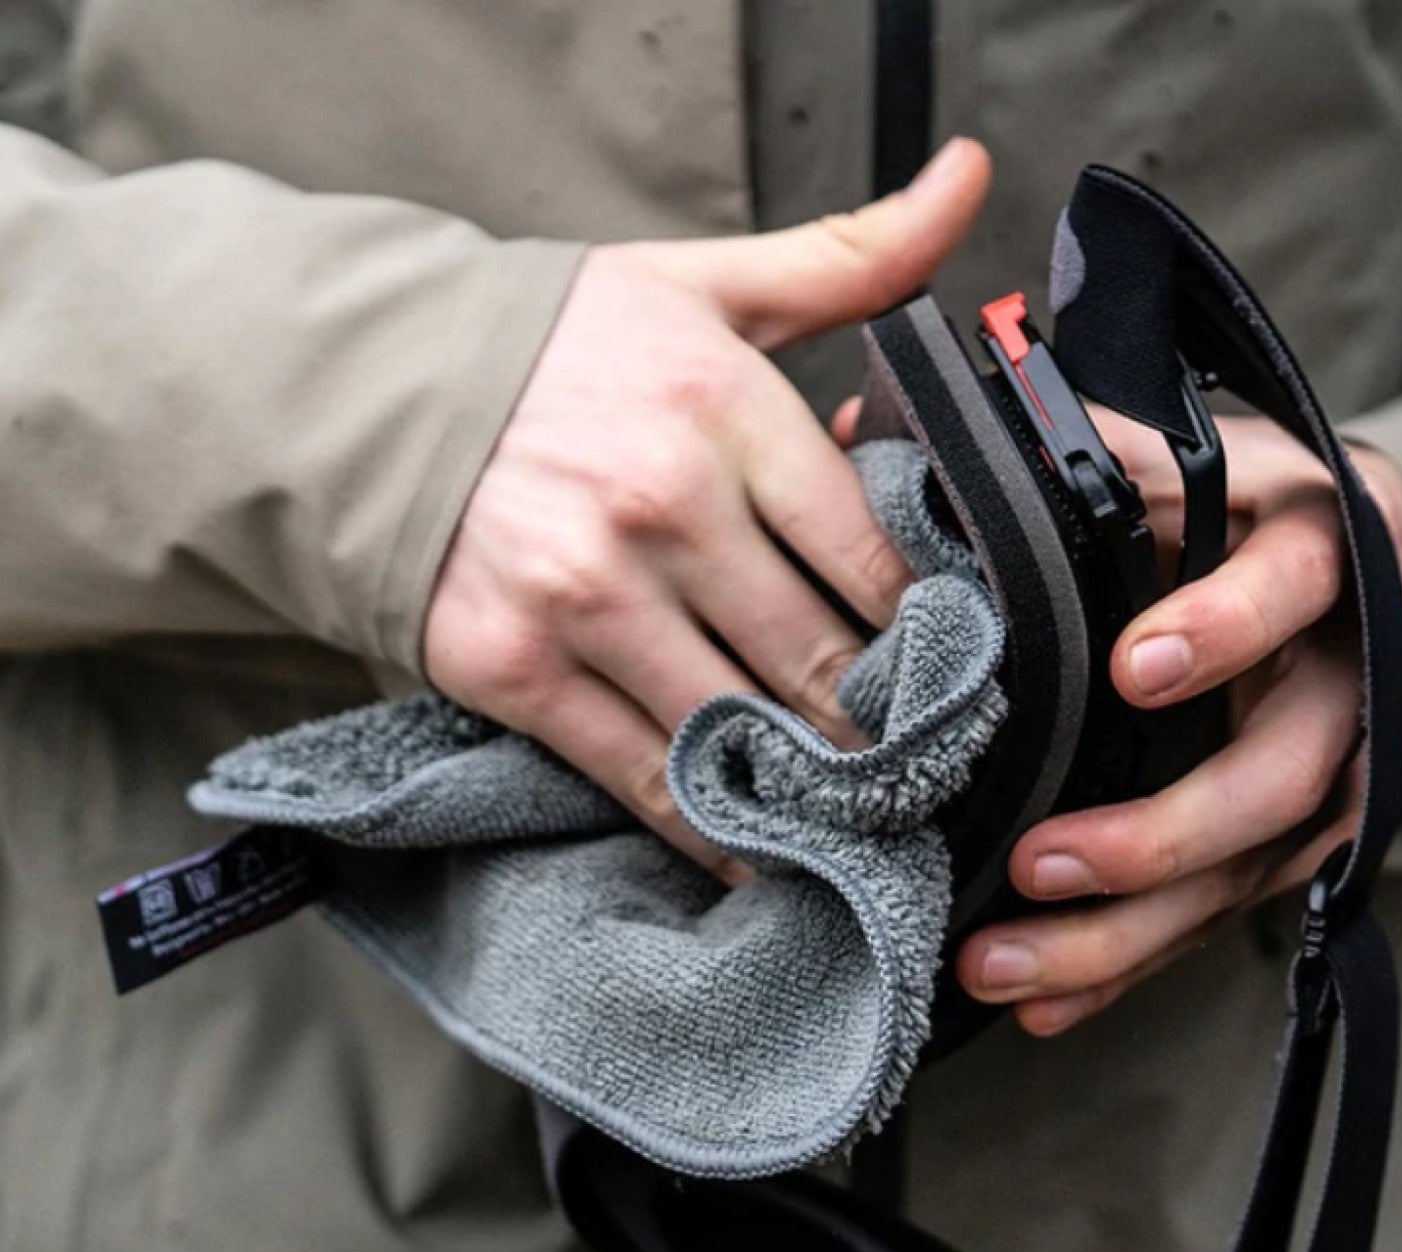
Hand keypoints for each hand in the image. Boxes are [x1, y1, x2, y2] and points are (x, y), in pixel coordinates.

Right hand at [425, 139, 993, 866]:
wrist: (364, 392)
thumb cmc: (556, 345)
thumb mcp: (701, 286)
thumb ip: (848, 259)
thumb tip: (970, 179)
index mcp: (725, 410)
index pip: (873, 554)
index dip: (936, 631)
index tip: (964, 675)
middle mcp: (661, 507)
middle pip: (822, 658)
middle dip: (889, 726)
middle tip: (937, 769)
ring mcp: (583, 597)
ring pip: (743, 729)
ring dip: (817, 789)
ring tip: (870, 821)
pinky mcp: (515, 668)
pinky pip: (642, 775)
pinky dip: (711, 828)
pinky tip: (760, 855)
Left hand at [956, 412, 1401, 1034]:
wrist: (1369, 573)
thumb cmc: (1252, 505)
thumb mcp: (1192, 454)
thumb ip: (1069, 446)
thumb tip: (865, 427)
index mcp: (1329, 549)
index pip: (1295, 585)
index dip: (1224, 627)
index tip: (1132, 670)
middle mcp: (1359, 674)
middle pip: (1281, 774)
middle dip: (1160, 832)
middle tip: (1036, 863)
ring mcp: (1344, 776)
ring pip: (1248, 874)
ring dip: (1123, 931)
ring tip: (998, 959)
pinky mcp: (1310, 844)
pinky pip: (1224, 916)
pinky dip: (1133, 963)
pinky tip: (1045, 1004)